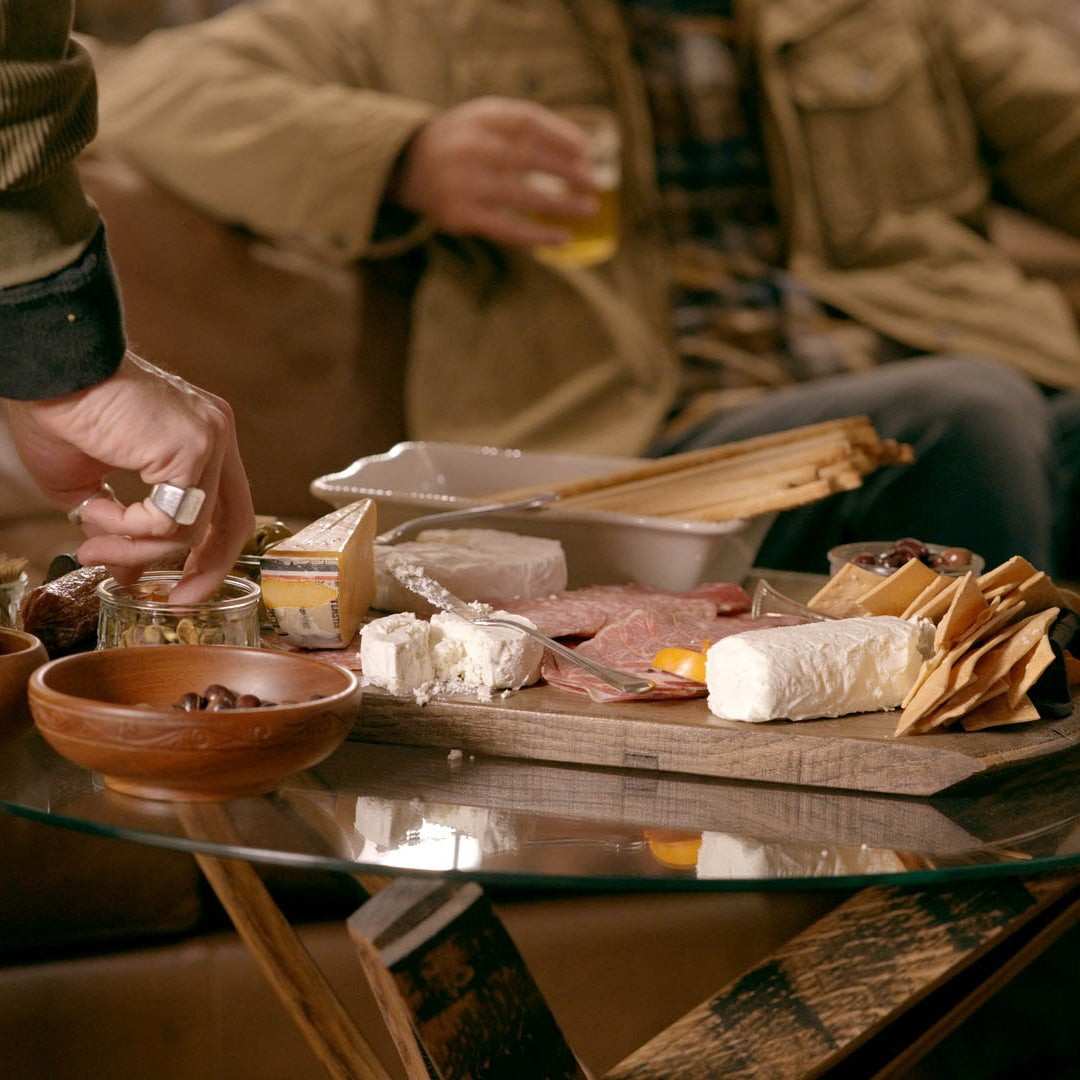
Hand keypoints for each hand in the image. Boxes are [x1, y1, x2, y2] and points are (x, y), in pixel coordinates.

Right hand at [6, 351, 254, 601]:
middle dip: (205, 571)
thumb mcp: (88, 484)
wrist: (44, 367)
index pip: (226, 508)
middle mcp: (216, 436)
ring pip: (188, 530)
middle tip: (174, 601)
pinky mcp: (195, 446)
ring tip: (91, 548)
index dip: (208, 554)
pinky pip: (169, 520)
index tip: (180, 586)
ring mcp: (211, 439)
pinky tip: (96, 515)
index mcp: (200, 438)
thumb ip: (119, 524)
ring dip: (134, 550)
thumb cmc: (58, 411)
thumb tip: (127, 573)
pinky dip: (129, 530)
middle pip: (233, 523)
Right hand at [391, 96, 599, 247]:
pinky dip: (537, 235)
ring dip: (560, 205)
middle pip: (528, 158)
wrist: (408, 165)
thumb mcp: (487, 119)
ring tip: (588, 209)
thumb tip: (583, 151)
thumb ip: (525, 127)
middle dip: (567, 172)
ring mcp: (463, 183)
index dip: (561, 136)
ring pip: (522, 196)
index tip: (587, 152)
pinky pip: (506, 228)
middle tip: (596, 183)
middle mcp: (470, 147)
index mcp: (480, 117)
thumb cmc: (465, 142)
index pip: (528, 122)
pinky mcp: (460, 216)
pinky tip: (562, 238)